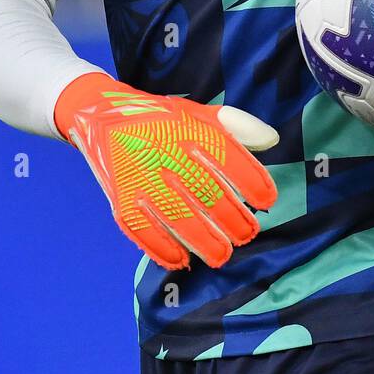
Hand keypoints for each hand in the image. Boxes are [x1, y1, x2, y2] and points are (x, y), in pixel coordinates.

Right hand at [54, 73, 278, 268]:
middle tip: (247, 235)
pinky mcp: (121, 196)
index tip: (267, 201)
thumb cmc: (161, 120)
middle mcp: (167, 154)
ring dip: (204, 241)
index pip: (229, 159)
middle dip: (232, 220)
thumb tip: (272, 139)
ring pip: (178, 217)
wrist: (101, 115)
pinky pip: (143, 228)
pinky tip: (181, 259)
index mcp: (190, 131)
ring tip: (221, 255)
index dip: (252, 183)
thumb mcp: (198, 114)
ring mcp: (142, 177)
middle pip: (207, 194)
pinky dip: (162, 248)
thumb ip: (237, 125)